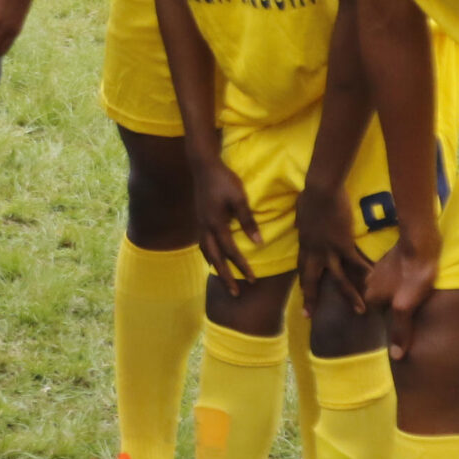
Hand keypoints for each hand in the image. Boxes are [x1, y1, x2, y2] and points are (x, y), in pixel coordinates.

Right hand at [193, 156, 259, 291]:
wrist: (203, 165)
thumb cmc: (224, 180)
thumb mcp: (239, 198)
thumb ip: (248, 221)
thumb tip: (258, 243)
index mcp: (216, 223)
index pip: (231, 251)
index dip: (242, 266)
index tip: (252, 280)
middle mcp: (205, 227)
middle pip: (214, 257)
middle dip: (225, 276)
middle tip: (234, 293)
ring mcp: (200, 223)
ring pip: (205, 251)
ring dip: (215, 266)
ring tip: (222, 278)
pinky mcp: (199, 218)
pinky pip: (203, 242)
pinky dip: (208, 254)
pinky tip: (213, 256)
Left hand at [297, 179, 372, 316]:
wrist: (321, 190)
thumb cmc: (310, 196)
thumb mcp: (301, 214)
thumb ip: (303, 224)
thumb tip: (302, 225)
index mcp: (304, 244)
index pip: (302, 268)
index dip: (303, 283)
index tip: (303, 296)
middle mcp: (314, 251)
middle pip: (311, 279)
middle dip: (310, 298)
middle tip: (309, 316)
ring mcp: (328, 249)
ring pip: (338, 279)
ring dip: (349, 296)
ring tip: (360, 311)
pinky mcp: (343, 244)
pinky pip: (356, 263)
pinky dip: (366, 273)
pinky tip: (375, 283)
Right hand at [363, 230, 440, 359]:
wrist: (419, 242)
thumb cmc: (414, 275)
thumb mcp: (407, 307)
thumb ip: (401, 330)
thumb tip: (396, 357)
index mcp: (370, 296)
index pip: (377, 318)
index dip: (390, 325)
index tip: (404, 327)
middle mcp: (368, 284)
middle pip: (380, 304)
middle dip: (391, 310)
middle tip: (411, 313)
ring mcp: (377, 271)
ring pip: (386, 291)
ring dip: (396, 296)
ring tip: (413, 299)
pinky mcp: (389, 262)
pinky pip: (392, 279)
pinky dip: (400, 284)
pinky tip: (412, 284)